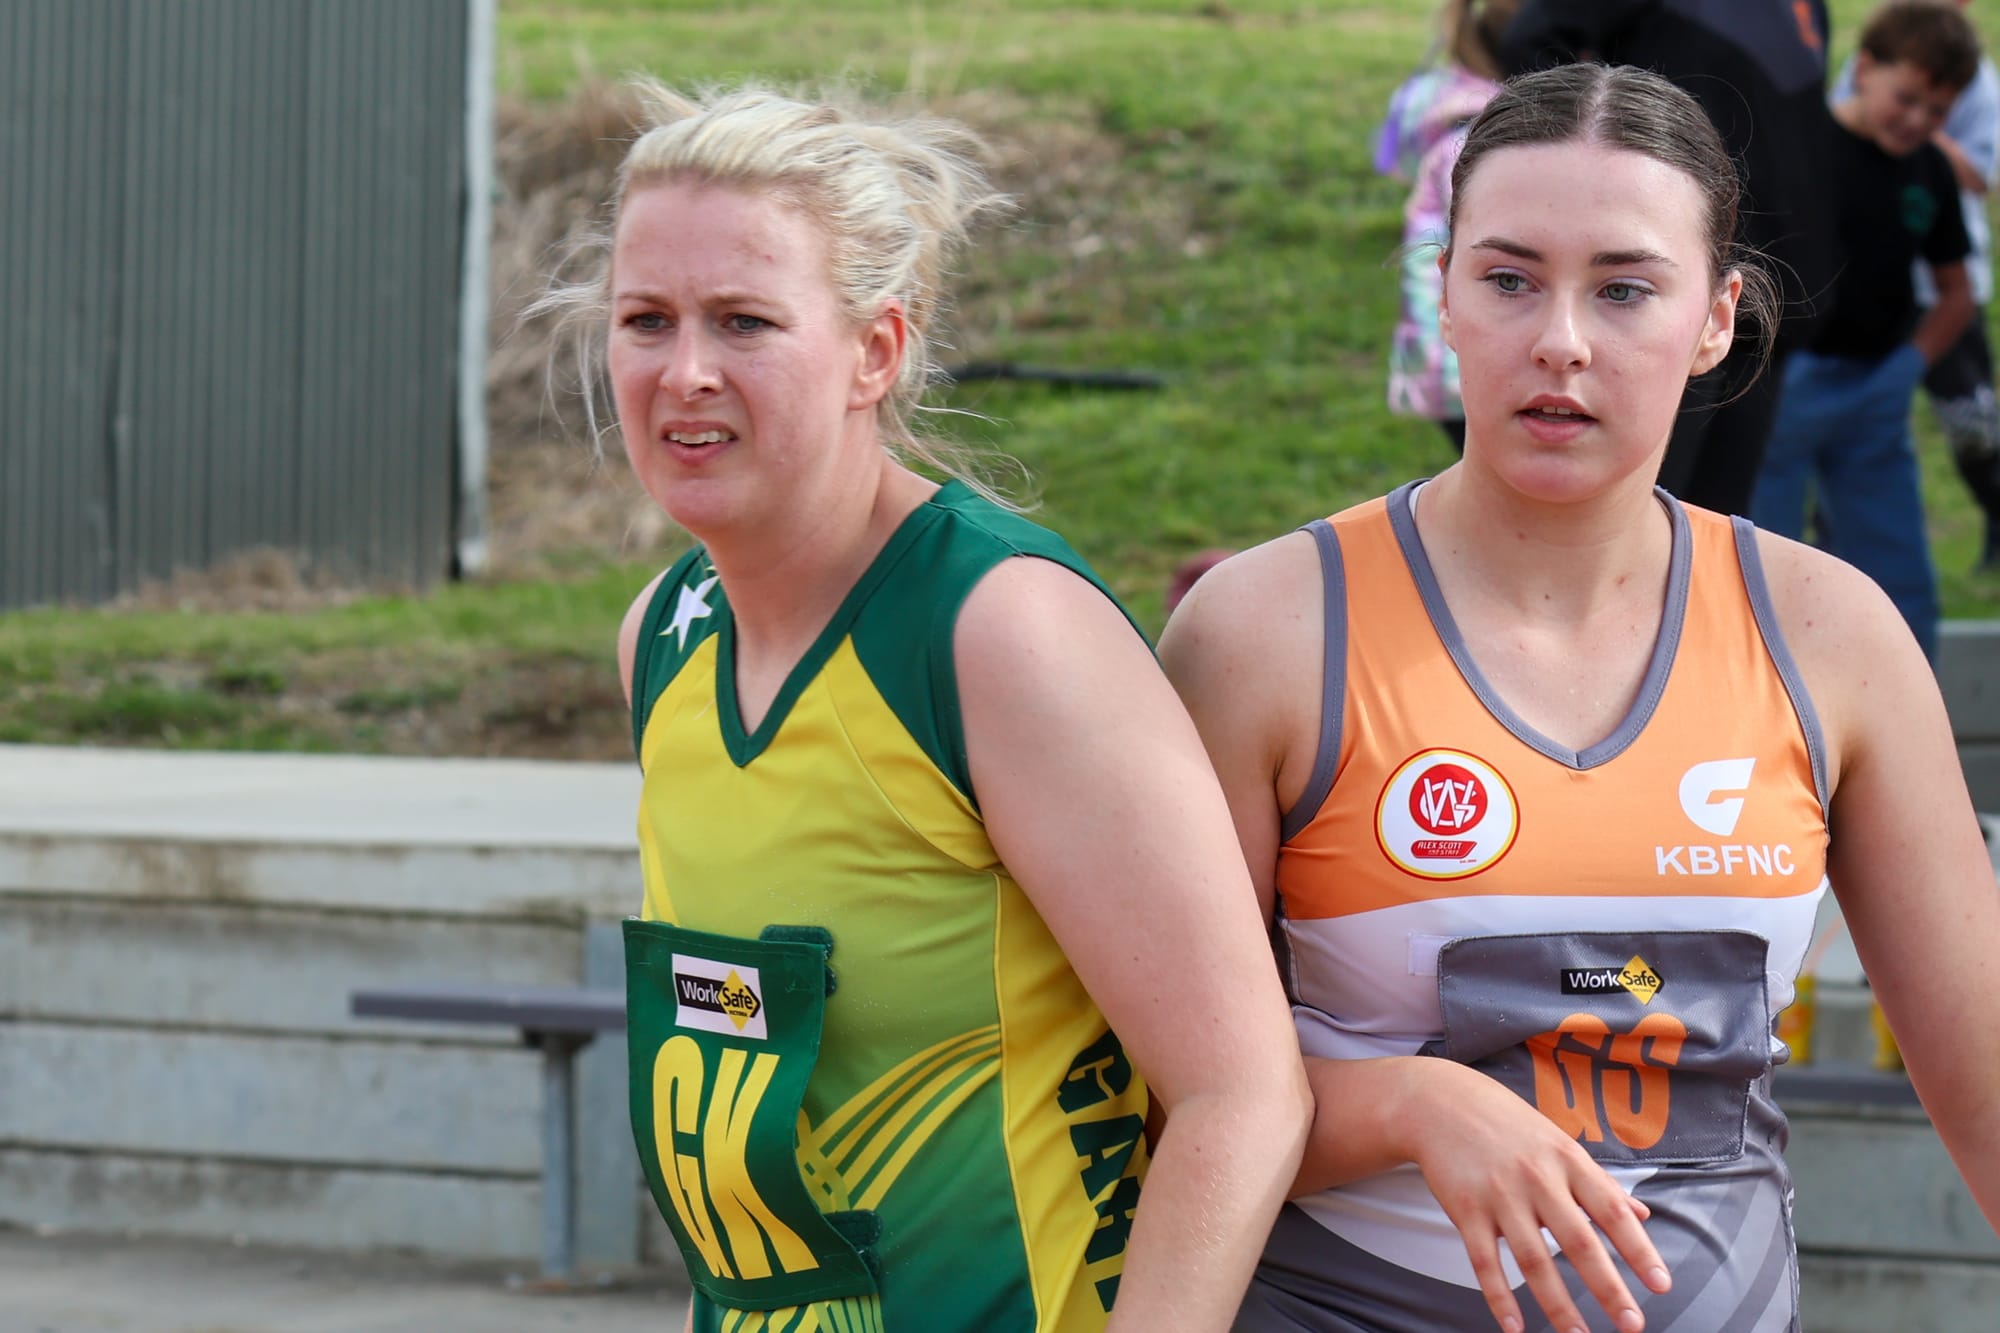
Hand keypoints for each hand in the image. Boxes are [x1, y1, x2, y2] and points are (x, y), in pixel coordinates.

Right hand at [1401, 1062, 1669, 1332]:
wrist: (1441, 1103)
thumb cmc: (1509, 1124)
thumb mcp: (1559, 1143)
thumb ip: (1600, 1182)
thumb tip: (1643, 1214)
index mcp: (1568, 1161)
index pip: (1612, 1211)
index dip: (1639, 1250)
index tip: (1661, 1286)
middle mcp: (1538, 1178)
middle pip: (1578, 1242)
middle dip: (1608, 1287)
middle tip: (1632, 1324)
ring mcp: (1499, 1195)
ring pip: (1533, 1260)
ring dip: (1557, 1305)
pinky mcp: (1465, 1210)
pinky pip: (1484, 1262)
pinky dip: (1499, 1297)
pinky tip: (1515, 1327)